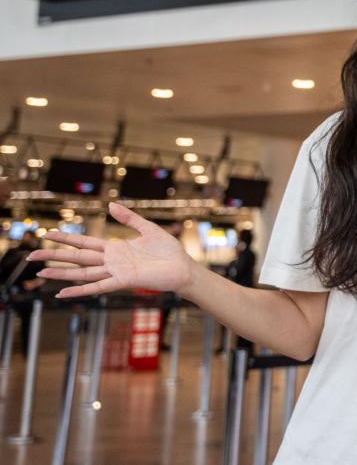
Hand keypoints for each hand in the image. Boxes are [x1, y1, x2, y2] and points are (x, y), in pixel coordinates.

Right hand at [30, 203, 197, 298]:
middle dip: (55, 255)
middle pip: (77, 257)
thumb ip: (129, 218)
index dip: (66, 239)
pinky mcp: (123, 281)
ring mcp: (115, 272)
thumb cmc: (169, 251)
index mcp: (115, 248)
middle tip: (32, 254)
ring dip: (61, 273)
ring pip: (82, 272)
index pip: (85, 243)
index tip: (48, 234)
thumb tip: (110, 204)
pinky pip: (98, 286)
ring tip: (40, 272)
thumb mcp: (148, 229)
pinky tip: (62, 293)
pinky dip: (79, 291)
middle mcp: (111, 261)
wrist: (183, 268)